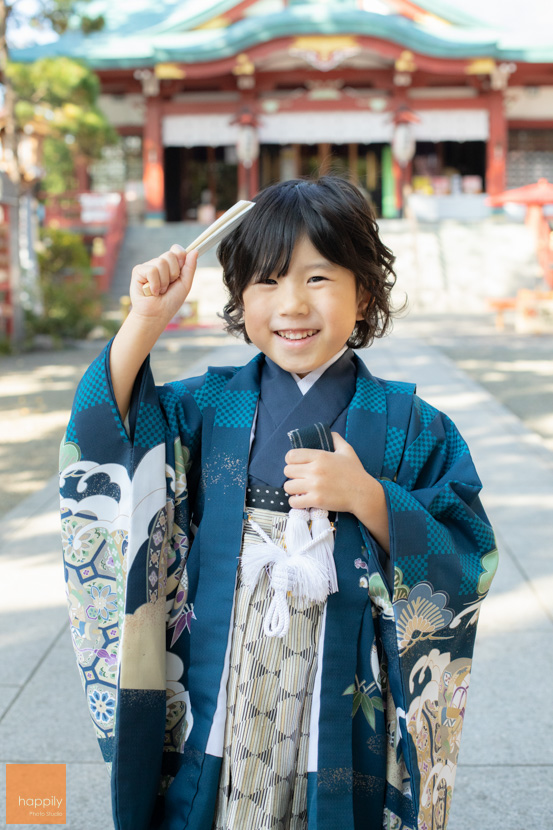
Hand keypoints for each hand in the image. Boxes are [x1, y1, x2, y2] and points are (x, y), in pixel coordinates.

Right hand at [128, 245, 197, 327]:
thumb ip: (190, 267)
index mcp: (171, 266)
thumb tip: (195, 250)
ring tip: (160, 291)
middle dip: (173, 274)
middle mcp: (159, 264)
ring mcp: (148, 266)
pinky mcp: (138, 271)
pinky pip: (151, 270)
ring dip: (164, 282)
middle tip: (168, 286)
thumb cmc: (170, 302)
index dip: (180, 258)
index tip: (179, 272)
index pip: (177, 250)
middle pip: (170, 255)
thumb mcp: (185, 284)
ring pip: (161, 262)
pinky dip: (155, 284)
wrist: (156, 315)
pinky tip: (152, 291)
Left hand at [283, 432, 389, 551]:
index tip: (296, 465)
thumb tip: (329, 433)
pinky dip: (295, 501)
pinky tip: (303, 499)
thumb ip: (336, 439)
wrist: (364, 494)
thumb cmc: (356, 472)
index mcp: (320, 456)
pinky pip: (294, 501)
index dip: (291, 460)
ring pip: (288, 486)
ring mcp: (315, 486)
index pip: (291, 455)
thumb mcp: (347, 451)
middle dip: (292, 475)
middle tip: (300, 478)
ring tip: (300, 489)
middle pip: (287, 471)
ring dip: (293, 488)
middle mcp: (315, 470)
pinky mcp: (316, 500)